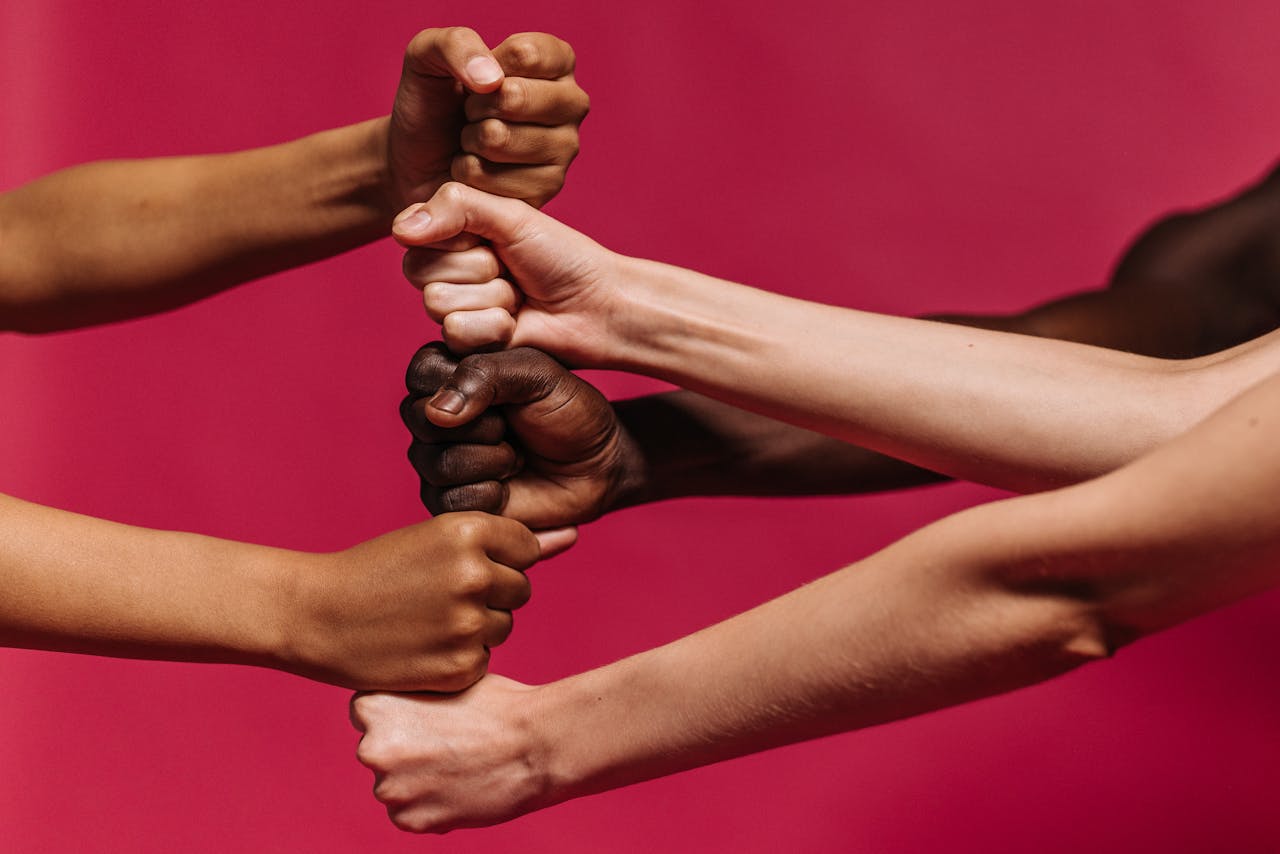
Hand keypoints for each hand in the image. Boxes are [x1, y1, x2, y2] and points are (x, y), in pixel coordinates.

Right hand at [283, 513, 538, 690]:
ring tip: (426, 620)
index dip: (494, 557)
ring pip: (505, 625)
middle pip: (521, 588)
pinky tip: (422, 648)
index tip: (456, 566)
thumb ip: (511, 541)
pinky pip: (484, 661)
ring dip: (476, 627)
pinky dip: (459, 659)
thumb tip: (573, 536)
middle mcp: (475, 573)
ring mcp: (469, 623)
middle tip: (437, 596)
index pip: (526, 546)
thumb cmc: (378, 570)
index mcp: (469, 530)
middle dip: (490, 593)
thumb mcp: (438, 539)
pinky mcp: (461, 667)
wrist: (316, 615)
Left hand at [351, 675, 549, 832]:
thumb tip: (396, 703)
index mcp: (375, 707)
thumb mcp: (444, 680)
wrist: (536, 746)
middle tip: (446, 742)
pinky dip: (431, 806)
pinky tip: (460, 787)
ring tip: (459, 765)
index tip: (425, 716)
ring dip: (417, 780)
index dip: (398, 714)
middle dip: (404, 749)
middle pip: (377, 751)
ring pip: (394, 785)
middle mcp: (372, 749)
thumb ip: (408, 695)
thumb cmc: (498, 706)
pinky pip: (410, 815)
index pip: (365, 713)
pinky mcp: (412, 821)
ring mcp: (390, 789)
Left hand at [387, 29, 588, 208]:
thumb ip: (456, 45)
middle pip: (515, 96)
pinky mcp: (548, 188)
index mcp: (556, 61)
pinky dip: (470, 174)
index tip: (475, 80)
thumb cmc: (432, 105)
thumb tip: (491, 80)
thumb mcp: (428, 56)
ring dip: (470, 140)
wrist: (418, 161)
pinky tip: (477, 170)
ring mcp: (565, 148)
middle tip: (470, 114)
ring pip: (501, 138)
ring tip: (472, 141)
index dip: (482, 68)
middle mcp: (571, 103)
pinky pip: (493, 178)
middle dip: (474, 106)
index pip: (524, 53)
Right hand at [394, 182, 624, 363]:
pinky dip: (492, 326)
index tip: (495, 238)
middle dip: (477, 269)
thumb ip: (456, 207)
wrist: (596, 307)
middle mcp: (448, 271)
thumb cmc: (561, 257)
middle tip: (511, 270)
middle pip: (420, 271)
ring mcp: (457, 309)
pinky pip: (454, 332)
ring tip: (517, 296)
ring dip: (490, 298)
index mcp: (454, 233)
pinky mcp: (468, 345)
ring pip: (436, 303)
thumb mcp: (511, 217)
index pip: (416, 233)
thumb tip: (399, 229)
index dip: (458, 238)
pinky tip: (515, 323)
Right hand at [401, 344, 642, 532]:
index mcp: (451, 374)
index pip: (421, 372)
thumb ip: (485, 374)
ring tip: (517, 457)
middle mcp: (437, 418)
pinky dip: (490, 494)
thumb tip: (438, 412)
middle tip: (513, 428)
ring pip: (436, 463)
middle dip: (483, 426)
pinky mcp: (451, 502)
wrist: (599, 465)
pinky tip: (510, 486)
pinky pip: (448, 500)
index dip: (459, 384)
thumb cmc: (570, 411)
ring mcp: (439, 460)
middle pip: (421, 420)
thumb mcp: (537, 374)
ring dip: (491, 461)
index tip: (504, 393)